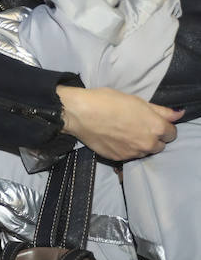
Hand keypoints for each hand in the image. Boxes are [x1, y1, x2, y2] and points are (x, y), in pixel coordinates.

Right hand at [57, 86, 180, 160]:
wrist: (80, 113)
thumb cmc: (108, 101)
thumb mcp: (138, 101)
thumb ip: (161, 111)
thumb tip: (179, 115)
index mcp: (156, 127)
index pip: (172, 133)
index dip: (163, 126)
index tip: (151, 121)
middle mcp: (148, 143)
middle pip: (159, 145)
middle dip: (152, 137)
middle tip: (137, 127)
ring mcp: (133, 153)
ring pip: (144, 151)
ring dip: (139, 145)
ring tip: (124, 133)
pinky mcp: (118, 158)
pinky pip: (129, 155)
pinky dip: (125, 149)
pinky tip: (115, 138)